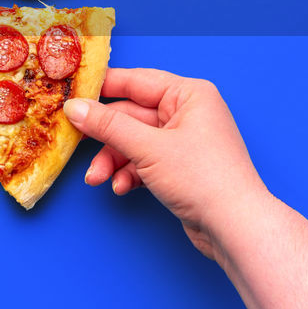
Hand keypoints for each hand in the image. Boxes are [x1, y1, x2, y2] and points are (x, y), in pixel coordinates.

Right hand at [65, 68, 270, 258]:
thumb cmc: (204, 179)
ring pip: (134, 142)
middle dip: (104, 138)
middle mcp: (187, 113)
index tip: (71, 94)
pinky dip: (130, 173)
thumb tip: (73, 107)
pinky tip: (122, 187)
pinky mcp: (181, 167)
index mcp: (188, 95)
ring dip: (113, 160)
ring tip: (98, 179)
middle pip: (131, 116)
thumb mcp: (147, 147)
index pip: (135, 81)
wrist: (236, 228)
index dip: (101, 88)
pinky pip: (145, 161)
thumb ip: (107, 125)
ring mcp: (184, 141)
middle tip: (75, 143)